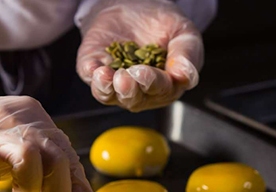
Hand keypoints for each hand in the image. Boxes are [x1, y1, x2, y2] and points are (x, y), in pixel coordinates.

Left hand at [77, 0, 203, 111]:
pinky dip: (90, 75)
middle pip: (134, 99)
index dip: (152, 83)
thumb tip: (185, 76)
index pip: (160, 91)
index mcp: (165, 86)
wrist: (137, 6)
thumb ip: (187, 54)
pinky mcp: (94, 67)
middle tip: (126, 76)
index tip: (145, 72)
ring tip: (105, 76)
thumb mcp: (183, 33)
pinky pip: (89, 77)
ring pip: (109, 95)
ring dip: (106, 89)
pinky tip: (93, 68)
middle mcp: (140, 90)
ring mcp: (114, 82)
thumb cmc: (164, 24)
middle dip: (129, 89)